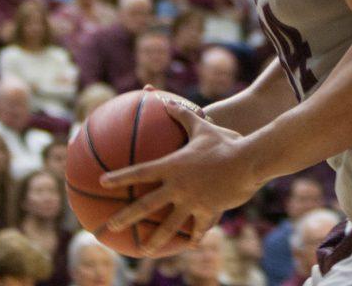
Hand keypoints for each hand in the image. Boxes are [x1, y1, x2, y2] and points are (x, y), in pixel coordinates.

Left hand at [99, 88, 259, 255]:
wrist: (249, 161)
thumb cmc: (225, 142)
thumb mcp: (203, 126)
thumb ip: (182, 115)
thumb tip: (166, 100)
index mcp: (173, 166)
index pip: (140, 172)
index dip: (120, 176)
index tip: (103, 182)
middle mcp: (178, 186)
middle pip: (146, 205)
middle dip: (126, 217)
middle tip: (110, 227)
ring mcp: (192, 201)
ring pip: (169, 225)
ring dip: (155, 239)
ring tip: (143, 251)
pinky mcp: (208, 211)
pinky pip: (198, 227)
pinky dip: (193, 236)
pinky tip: (190, 244)